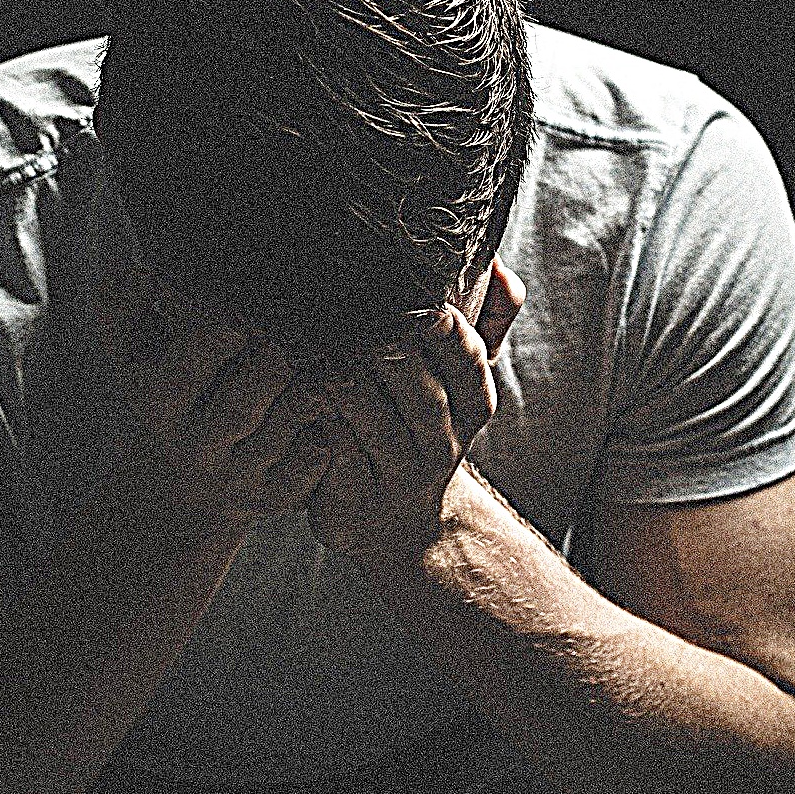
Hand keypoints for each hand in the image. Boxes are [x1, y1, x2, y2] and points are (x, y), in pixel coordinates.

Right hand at [92, 257, 333, 523]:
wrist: (189, 488)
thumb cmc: (173, 399)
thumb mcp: (136, 360)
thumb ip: (122, 311)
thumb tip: (132, 273)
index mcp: (162, 409)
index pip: (179, 378)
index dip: (209, 346)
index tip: (234, 321)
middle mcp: (199, 448)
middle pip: (236, 410)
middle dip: (267, 370)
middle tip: (285, 344)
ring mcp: (240, 476)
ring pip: (282, 435)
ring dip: (306, 396)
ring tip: (320, 369)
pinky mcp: (278, 494)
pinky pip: (313, 463)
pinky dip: (329, 432)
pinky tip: (333, 406)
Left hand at [307, 256, 526, 560]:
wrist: (404, 526)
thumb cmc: (423, 428)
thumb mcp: (462, 380)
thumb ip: (488, 319)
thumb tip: (501, 267)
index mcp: (473, 401)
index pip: (466, 356)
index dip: (438, 327)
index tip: (412, 303)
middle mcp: (443, 440)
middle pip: (417, 387)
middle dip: (379, 346)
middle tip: (344, 317)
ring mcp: (399, 474)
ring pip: (370, 419)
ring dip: (336, 377)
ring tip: (308, 345)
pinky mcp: (356, 498)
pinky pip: (332, 450)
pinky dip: (311, 414)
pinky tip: (293, 387)